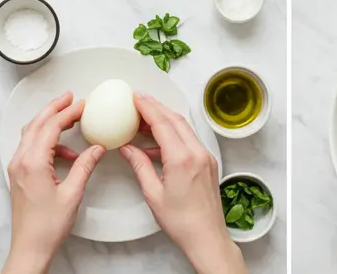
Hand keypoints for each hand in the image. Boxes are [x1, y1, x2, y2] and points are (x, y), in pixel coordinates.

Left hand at [2, 92, 104, 273]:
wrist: (29, 248)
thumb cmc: (47, 227)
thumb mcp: (72, 194)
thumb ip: (84, 166)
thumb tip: (96, 149)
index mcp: (33, 162)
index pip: (51, 126)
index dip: (68, 112)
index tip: (81, 104)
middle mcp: (21, 160)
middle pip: (37, 123)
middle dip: (54, 108)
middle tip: (70, 98)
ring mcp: (17, 167)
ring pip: (31, 133)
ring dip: (48, 121)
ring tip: (68, 117)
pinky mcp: (18, 174)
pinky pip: (30, 147)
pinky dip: (46, 140)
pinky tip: (64, 152)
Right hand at [121, 94, 244, 273]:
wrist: (207, 238)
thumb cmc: (181, 222)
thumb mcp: (153, 194)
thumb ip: (140, 165)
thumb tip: (127, 148)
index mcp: (181, 159)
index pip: (162, 123)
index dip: (147, 107)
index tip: (135, 97)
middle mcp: (197, 152)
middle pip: (174, 119)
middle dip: (156, 106)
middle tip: (139, 100)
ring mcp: (205, 156)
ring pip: (183, 127)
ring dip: (165, 119)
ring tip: (144, 119)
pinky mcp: (208, 162)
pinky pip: (189, 140)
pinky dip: (173, 134)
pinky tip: (157, 143)